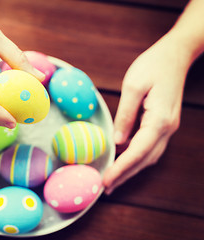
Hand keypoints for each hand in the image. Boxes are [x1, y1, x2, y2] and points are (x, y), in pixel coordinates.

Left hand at [103, 33, 189, 193]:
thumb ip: (125, 115)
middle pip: (144, 159)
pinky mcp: (164, 123)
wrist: (176, 55)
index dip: (120, 168)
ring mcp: (168, 127)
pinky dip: (136, 158)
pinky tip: (124, 161)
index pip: (137, 152)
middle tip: (105, 188)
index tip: (105, 181)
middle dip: (125, 175)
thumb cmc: (153, 65)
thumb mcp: (133, 85)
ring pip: (149, 156)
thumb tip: (118, 140)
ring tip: (112, 180)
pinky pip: (150, 147)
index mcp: (159, 119)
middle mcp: (167, 128)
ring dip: (131, 169)